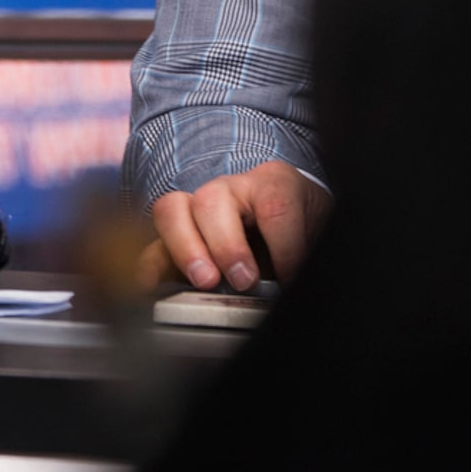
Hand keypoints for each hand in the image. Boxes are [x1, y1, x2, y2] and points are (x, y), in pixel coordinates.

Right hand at [138, 160, 331, 291]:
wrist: (288, 225)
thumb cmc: (306, 228)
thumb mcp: (322, 232)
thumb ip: (315, 251)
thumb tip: (308, 284)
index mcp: (274, 183)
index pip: (276, 204)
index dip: (285, 245)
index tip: (292, 278)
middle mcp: (230, 189)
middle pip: (213, 200)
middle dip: (226, 244)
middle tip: (243, 280)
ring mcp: (196, 208)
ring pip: (172, 209)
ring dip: (185, 247)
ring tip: (205, 282)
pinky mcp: (175, 237)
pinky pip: (151, 243)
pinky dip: (149, 266)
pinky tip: (152, 288)